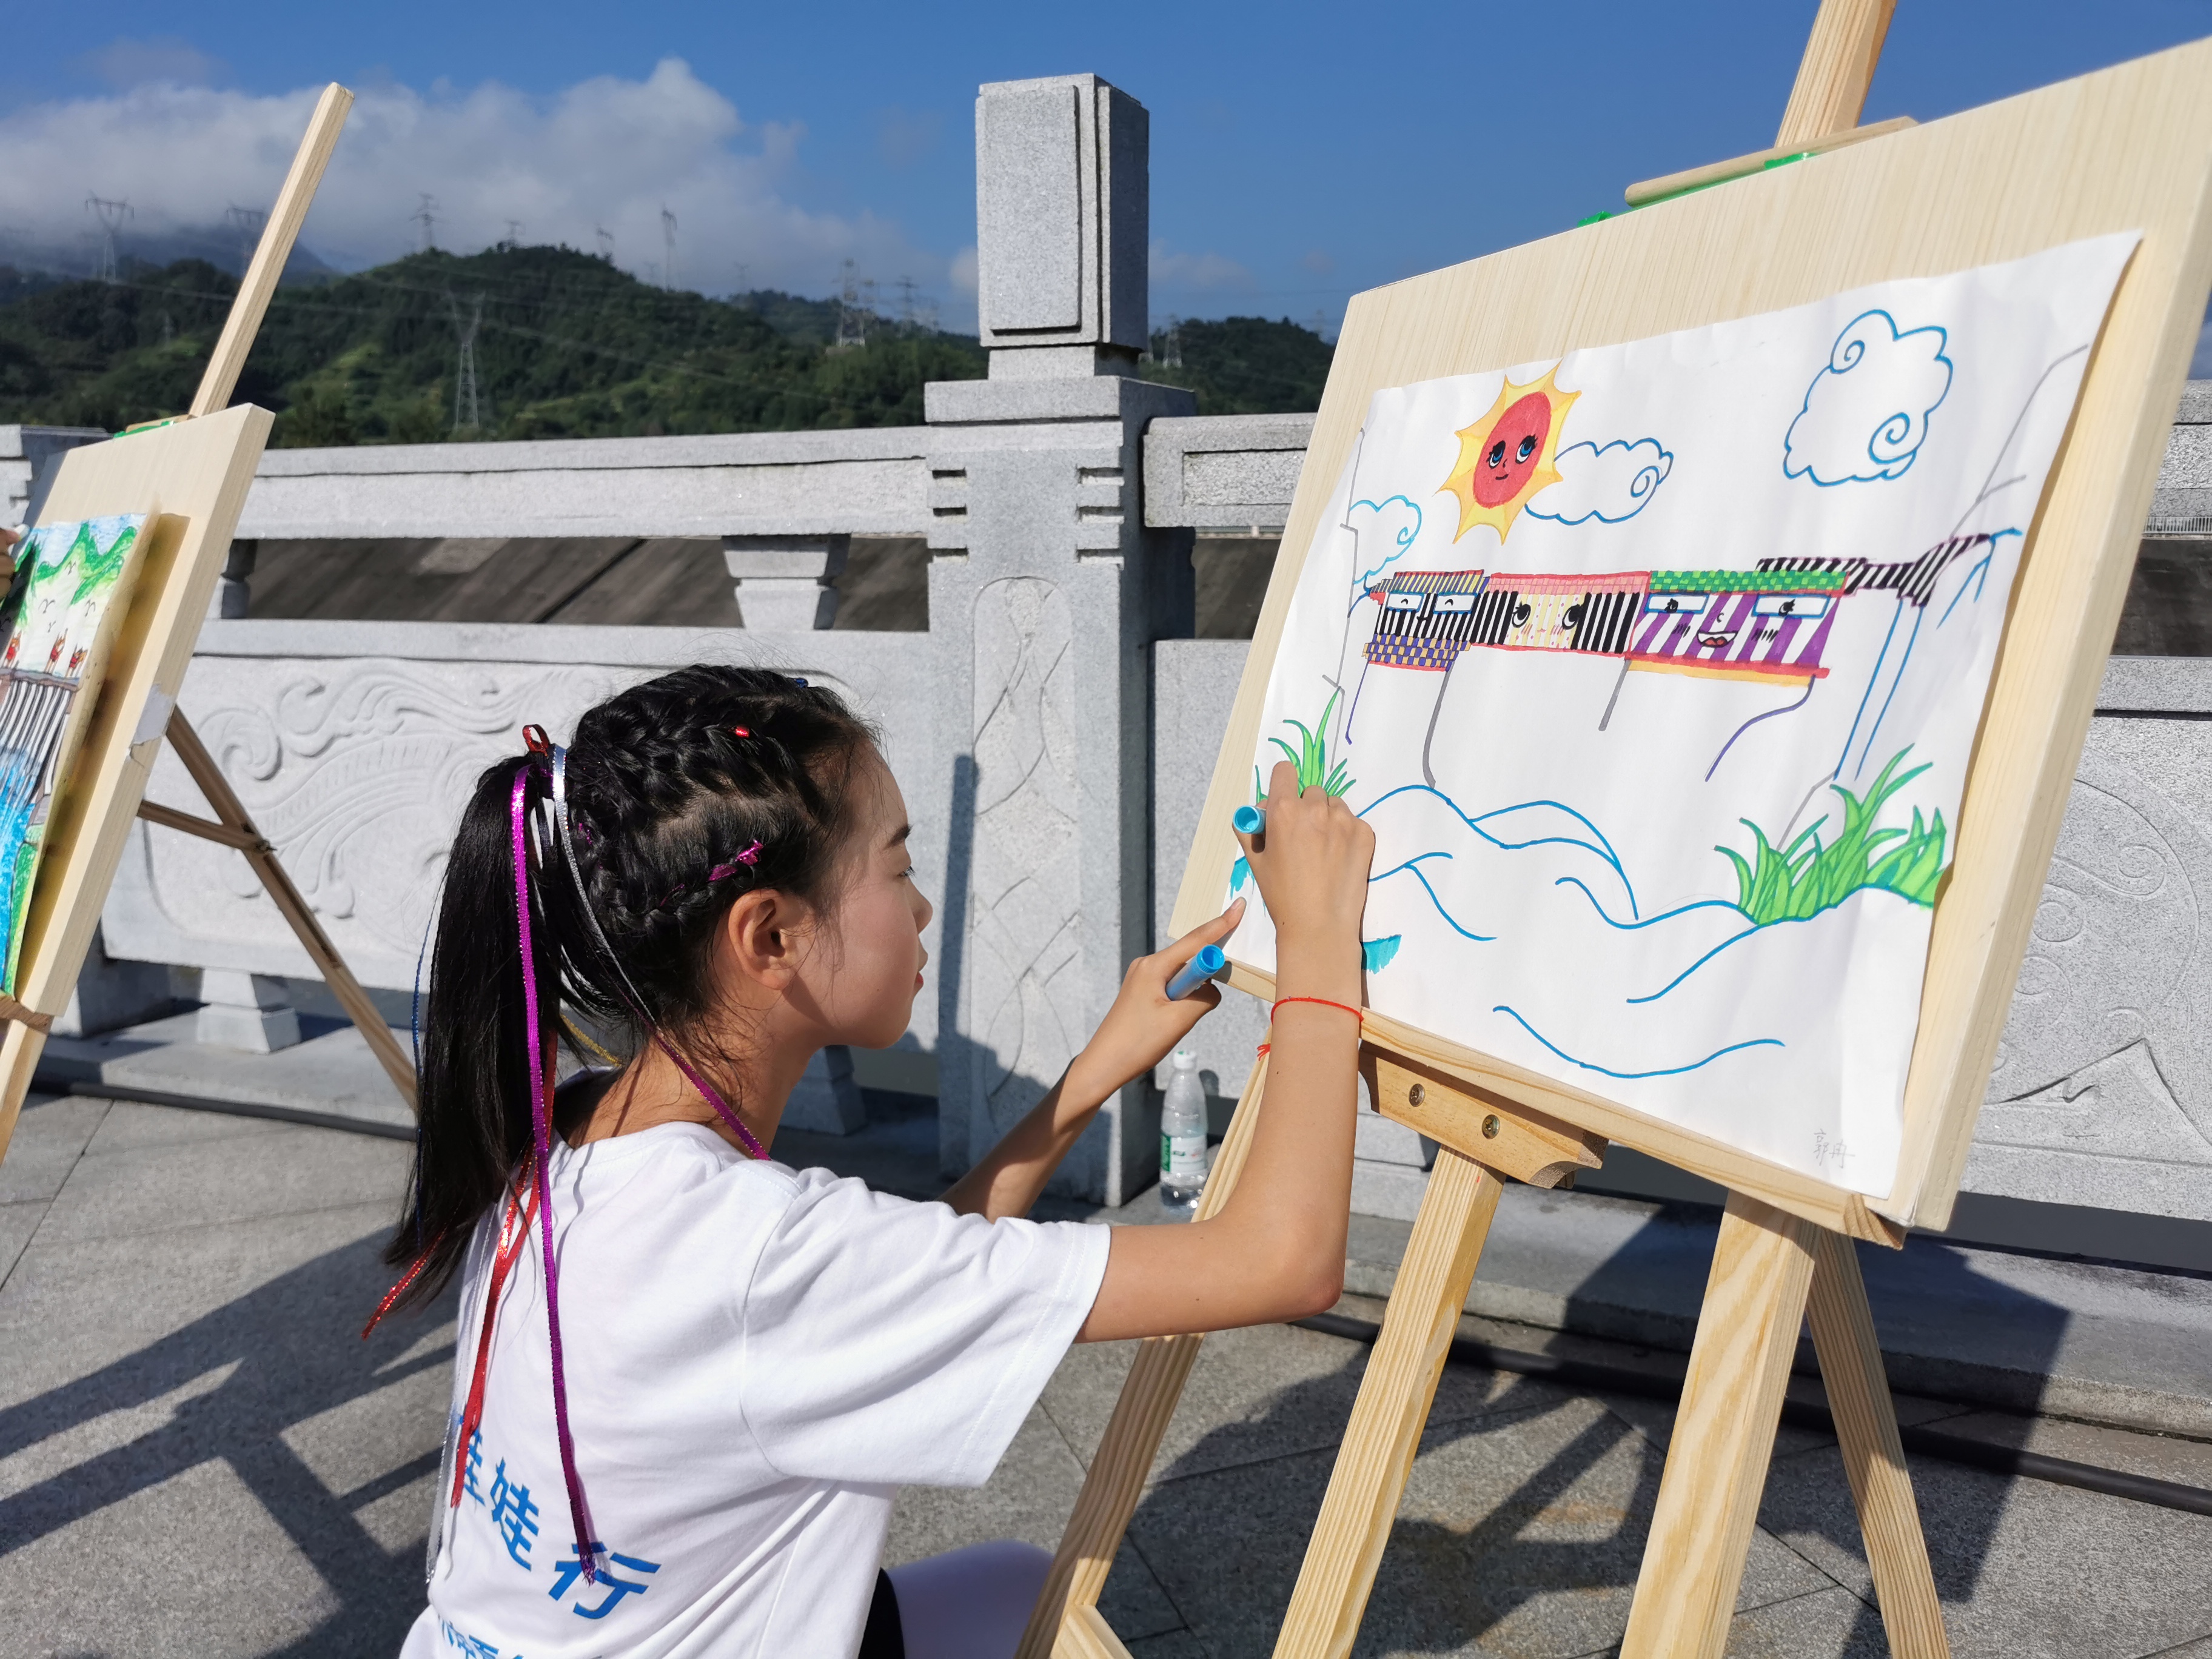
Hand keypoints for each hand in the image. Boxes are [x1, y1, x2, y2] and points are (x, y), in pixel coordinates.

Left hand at [1067, 901, 1244, 1103]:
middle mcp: (1147, 965)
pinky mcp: (1142, 992)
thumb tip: (1211, 990)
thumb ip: (1205, 998)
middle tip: (1198, 1002)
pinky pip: (1173, 986)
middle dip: (1206, 973)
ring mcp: (1143, 978)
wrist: (1104, 1065)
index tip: (1239, 906)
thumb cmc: (1138, 1043)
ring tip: (1176, 1021)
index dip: (1221, 925)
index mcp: (1154, 966)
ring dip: (1191, 993)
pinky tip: (1174, 1020)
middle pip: (1190, 957)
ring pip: (1182, 976)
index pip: (1196, 941)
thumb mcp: (1180, 1021)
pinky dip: (1182, 999)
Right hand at [1241, 760, 1373, 988]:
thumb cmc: (1281, 895)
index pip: (1284, 771)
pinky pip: (1352, 822)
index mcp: (1283, 811)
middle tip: (1303, 838)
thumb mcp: (1255, 860)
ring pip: (1334, 805)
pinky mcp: (1364, 833)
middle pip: (1311, 791)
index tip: (1285, 802)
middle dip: (1306, 808)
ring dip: (1328, 819)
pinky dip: (1346, 834)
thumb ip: (1251, 828)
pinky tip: (1338, 858)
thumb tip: (1259, 812)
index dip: (1282, 784)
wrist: (1319, 925)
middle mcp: (1314, 808)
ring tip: (1323, 850)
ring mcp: (1343, 820)